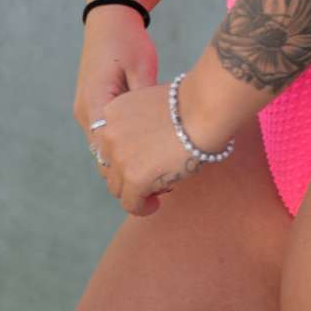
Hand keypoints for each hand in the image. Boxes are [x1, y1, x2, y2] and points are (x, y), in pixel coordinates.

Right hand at [74, 8, 165, 210]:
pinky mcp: (94, 105)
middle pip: (105, 160)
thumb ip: (146, 101)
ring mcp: (86, 109)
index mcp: (95, 105)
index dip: (133, 176)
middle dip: (132, 176)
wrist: (109, 18)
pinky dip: (124, 150)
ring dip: (128, 164)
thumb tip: (159, 133)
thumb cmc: (128, 41)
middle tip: (166, 184)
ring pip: (105, 152)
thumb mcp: (143, 68)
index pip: (109, 156)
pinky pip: (106, 138)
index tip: (159, 188)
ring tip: (161, 173)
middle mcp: (85, 112)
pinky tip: (149, 152)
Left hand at [89, 77, 204, 218]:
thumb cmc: (191, 103)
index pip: (106, 143)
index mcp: (112, 111)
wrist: (204, 109)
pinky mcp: (134, 178)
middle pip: (108, 167)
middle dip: (125, 174)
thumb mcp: (152, 105)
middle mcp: (109, 134)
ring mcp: (119, 157)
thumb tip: (145, 145)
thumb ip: (139, 123)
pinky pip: (131, 204)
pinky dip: (142, 207)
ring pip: (117, 187)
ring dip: (133, 191)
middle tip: (148, 177)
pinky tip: (155, 205)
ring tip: (155, 191)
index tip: (140, 160)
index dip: (122, 155)